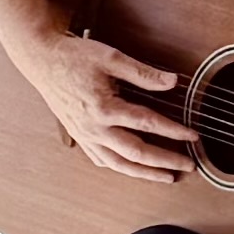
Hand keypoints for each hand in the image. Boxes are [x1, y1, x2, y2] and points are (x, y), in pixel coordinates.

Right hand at [19, 23, 191, 181]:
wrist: (40, 59)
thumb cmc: (72, 56)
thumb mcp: (110, 57)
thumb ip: (143, 73)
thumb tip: (171, 82)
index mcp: (104, 108)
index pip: (148, 124)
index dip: (174, 131)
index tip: (192, 136)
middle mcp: (94, 127)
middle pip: (137, 153)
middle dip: (165, 162)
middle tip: (188, 165)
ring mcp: (85, 134)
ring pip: (119, 164)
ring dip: (144, 173)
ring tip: (165, 177)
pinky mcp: (78, 135)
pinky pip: (100, 159)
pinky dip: (118, 167)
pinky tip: (130, 169)